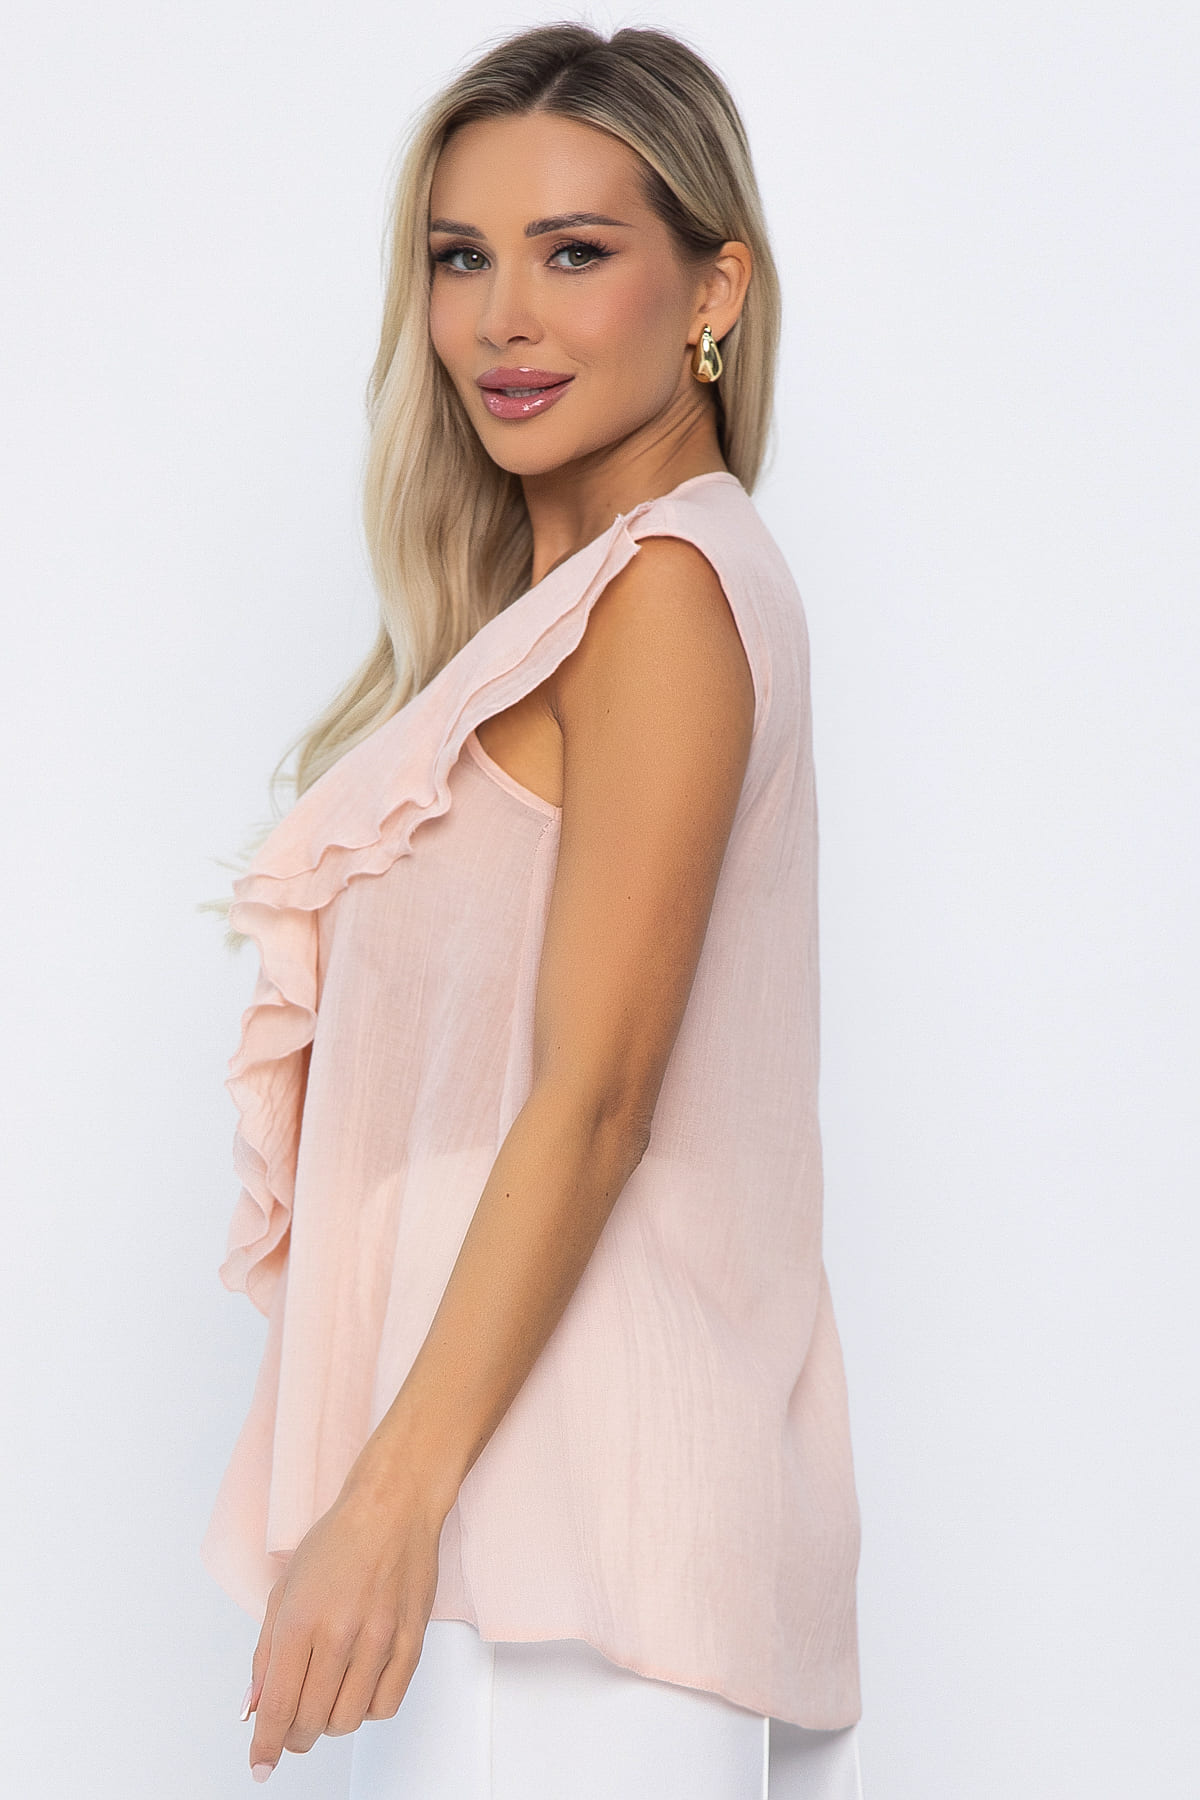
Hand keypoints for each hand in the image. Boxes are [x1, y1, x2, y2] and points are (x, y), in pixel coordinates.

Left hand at [243, 1471, 447, 1781]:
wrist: (393, 1508)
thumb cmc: (338, 1540)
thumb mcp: (284, 1589)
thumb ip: (265, 1653)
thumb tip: (255, 1706)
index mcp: (299, 1619)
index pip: (277, 1706)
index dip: (265, 1746)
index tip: (260, 1764)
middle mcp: (338, 1634)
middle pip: (311, 1722)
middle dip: (295, 1735)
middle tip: (293, 1724)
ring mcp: (379, 1640)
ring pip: (347, 1720)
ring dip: (330, 1722)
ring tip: (327, 1697)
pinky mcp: (411, 1642)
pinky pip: (385, 1706)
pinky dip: (366, 1710)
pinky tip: (358, 1688)